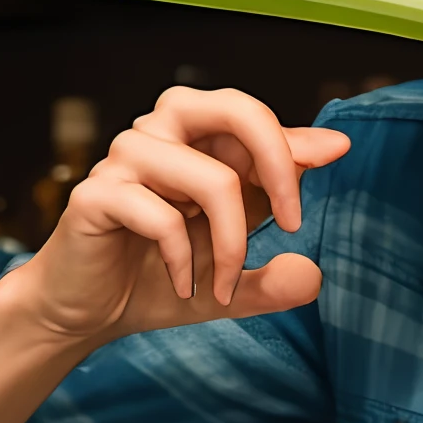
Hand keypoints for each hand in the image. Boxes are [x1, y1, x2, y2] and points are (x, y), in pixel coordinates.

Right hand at [0, 87, 349, 344]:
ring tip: (219, 287)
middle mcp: (159, 133)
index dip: (296, 142)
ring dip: (230, 244)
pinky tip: (182, 287)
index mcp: (193, 138)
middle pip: (233, 109)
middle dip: (278, 162)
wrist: (86, 313)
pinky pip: (162, 217)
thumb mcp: (228, 279)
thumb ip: (272, 271)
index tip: (337, 155)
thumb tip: (317, 272)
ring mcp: (124, 159)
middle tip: (291, 222)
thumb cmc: (156, 278)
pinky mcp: (95, 195)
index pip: (253, 118)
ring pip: (212, 180)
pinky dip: (184, 260)